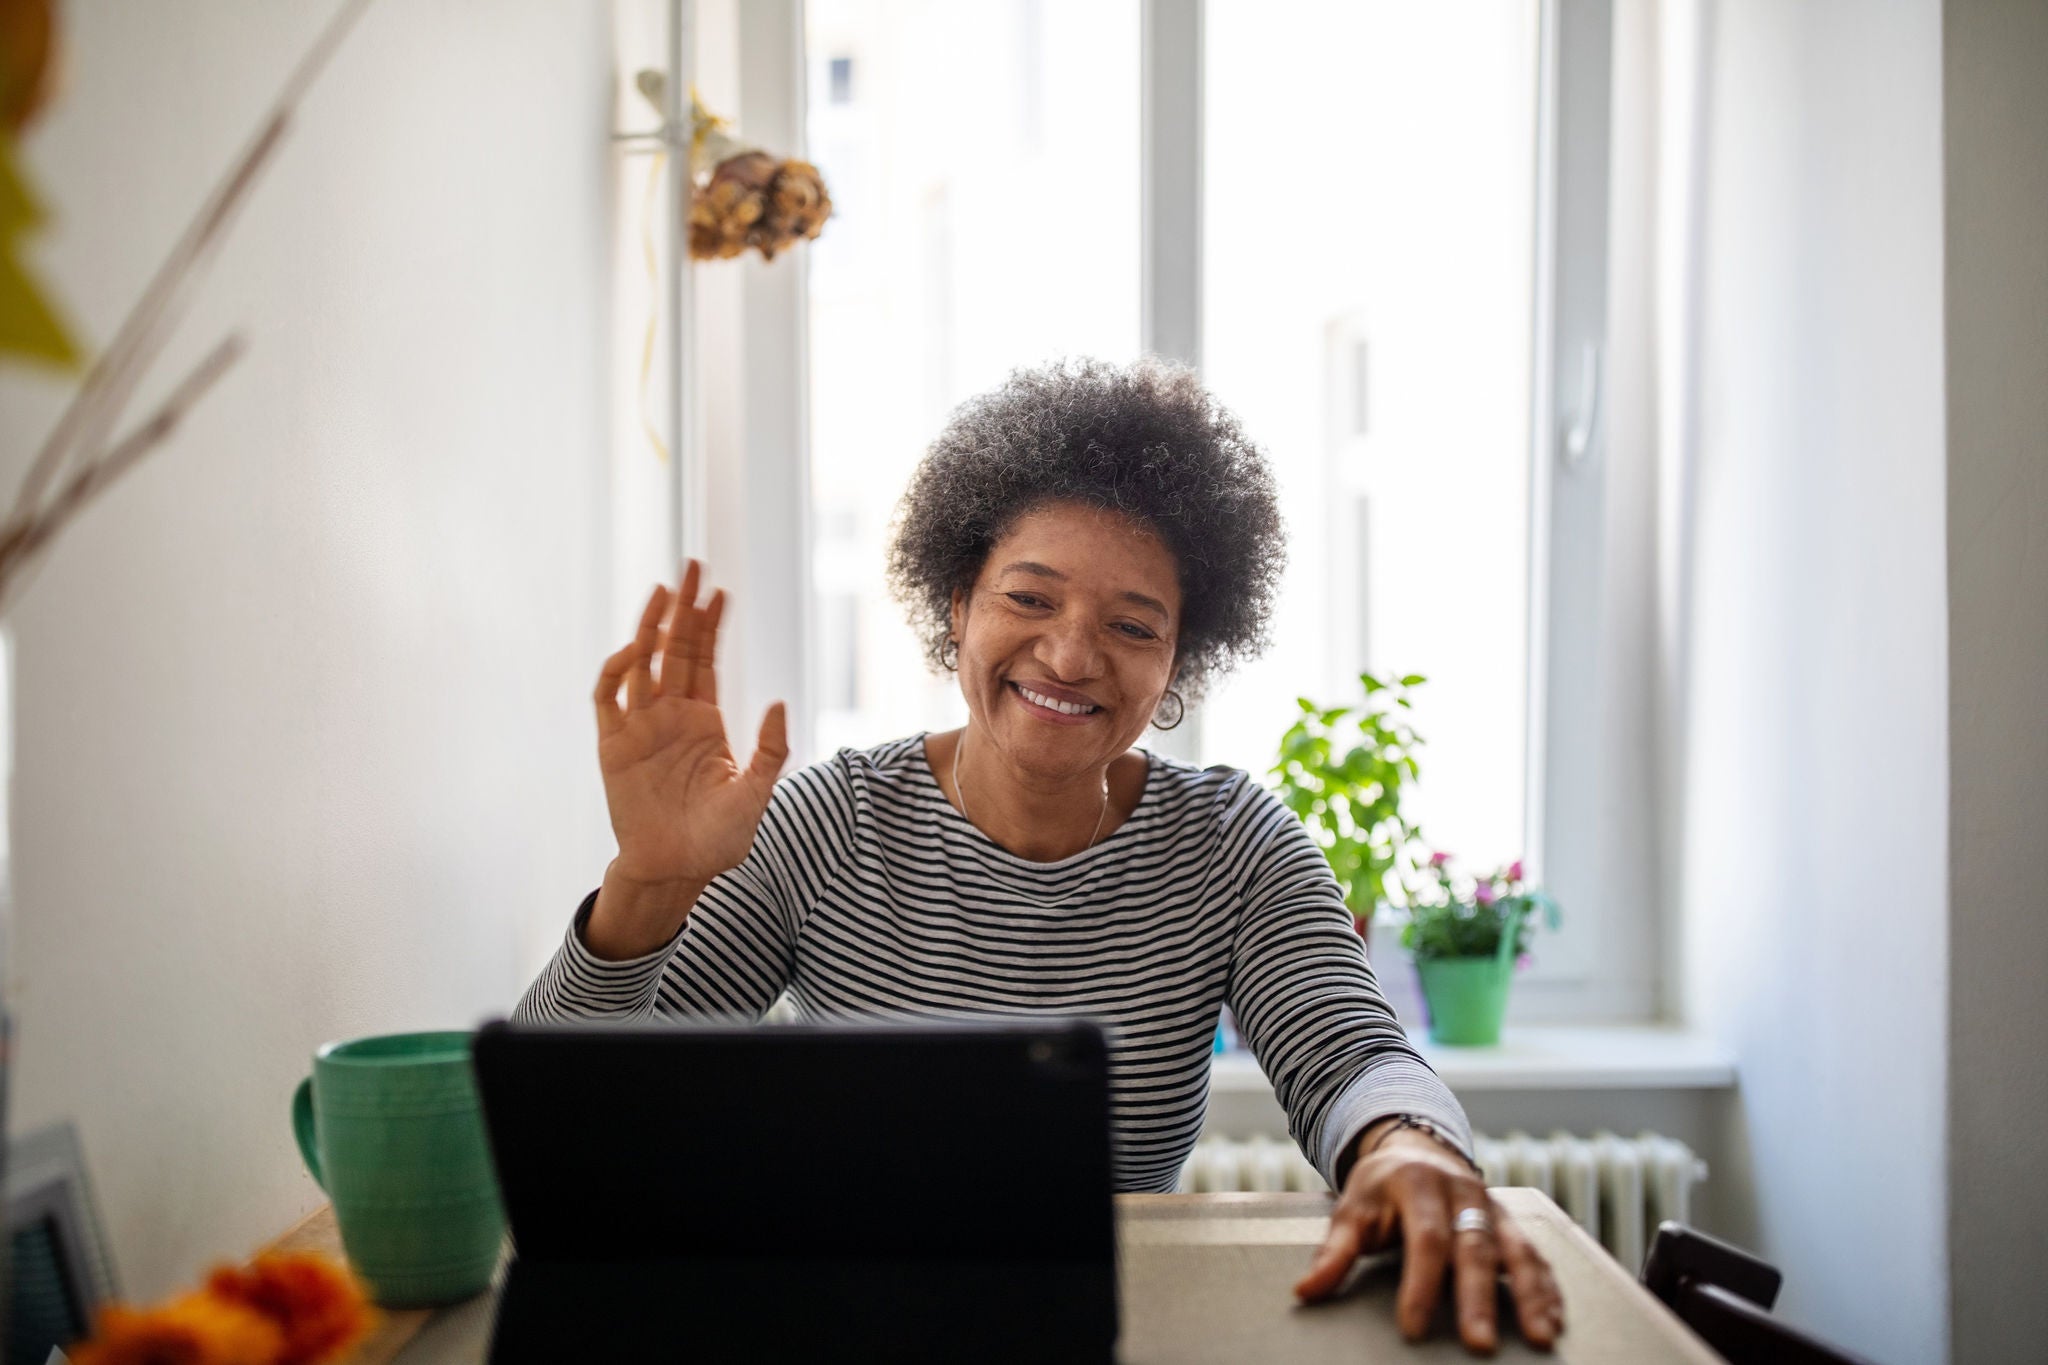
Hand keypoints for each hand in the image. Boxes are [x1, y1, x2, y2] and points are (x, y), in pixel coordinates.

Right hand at [586, 561, 788, 952]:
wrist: (678, 870)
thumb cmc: (720, 838)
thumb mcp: (756, 792)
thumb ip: (770, 749)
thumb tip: (778, 701)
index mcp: (704, 720)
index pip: (704, 658)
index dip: (709, 624)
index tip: (719, 590)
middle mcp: (670, 715)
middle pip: (674, 648)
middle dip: (682, 608)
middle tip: (691, 567)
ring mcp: (640, 727)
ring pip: (641, 663)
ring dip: (650, 627)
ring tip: (664, 591)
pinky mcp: (613, 745)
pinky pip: (609, 698)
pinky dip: (617, 671)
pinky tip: (636, 650)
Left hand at [1293, 1122, 1564, 1354]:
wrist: (1416, 1150)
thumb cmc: (1380, 1189)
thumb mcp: (1351, 1210)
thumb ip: (1335, 1252)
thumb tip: (1305, 1291)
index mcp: (1418, 1185)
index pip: (1424, 1239)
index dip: (1420, 1285)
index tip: (1413, 1329)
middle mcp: (1464, 1192)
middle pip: (1475, 1247)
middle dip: (1479, 1298)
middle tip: (1480, 1343)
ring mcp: (1493, 1207)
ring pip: (1517, 1250)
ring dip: (1532, 1295)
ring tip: (1540, 1336)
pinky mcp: (1512, 1223)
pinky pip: (1536, 1254)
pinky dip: (1548, 1288)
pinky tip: (1554, 1320)